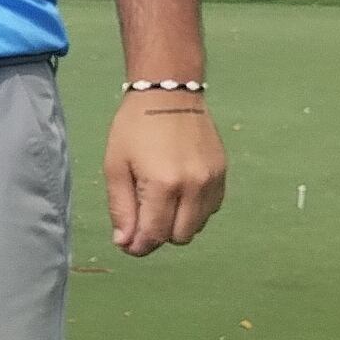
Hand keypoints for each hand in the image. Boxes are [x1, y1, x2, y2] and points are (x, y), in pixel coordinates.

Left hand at [103, 91, 227, 255]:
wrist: (169, 93)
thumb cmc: (134, 128)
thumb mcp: (116, 167)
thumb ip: (121, 208)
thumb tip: (126, 243)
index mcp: (164, 185)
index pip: (155, 235)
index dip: (139, 246)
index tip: (128, 244)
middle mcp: (194, 186)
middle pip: (179, 237)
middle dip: (159, 235)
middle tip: (142, 219)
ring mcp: (213, 180)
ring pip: (197, 226)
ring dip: (177, 223)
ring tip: (160, 200)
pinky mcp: (223, 173)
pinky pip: (211, 209)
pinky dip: (194, 210)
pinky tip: (178, 192)